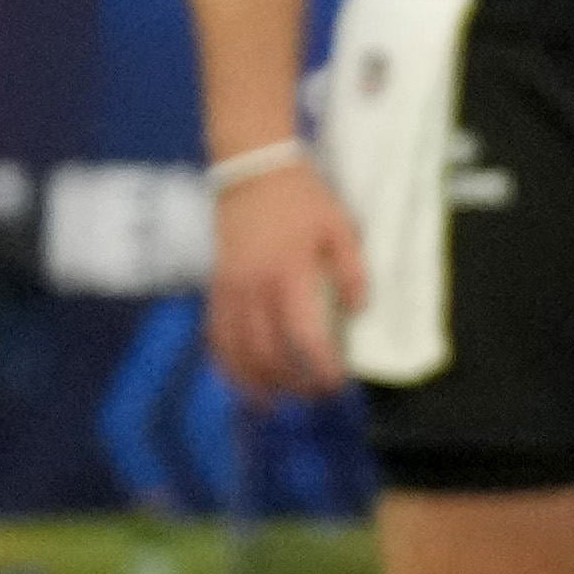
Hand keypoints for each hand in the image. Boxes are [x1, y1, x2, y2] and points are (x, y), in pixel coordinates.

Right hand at [205, 154, 363, 402]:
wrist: (251, 170)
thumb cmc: (302, 199)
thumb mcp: (341, 228)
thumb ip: (352, 272)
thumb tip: (358, 313)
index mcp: (290, 274)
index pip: (304, 338)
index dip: (320, 368)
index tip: (336, 383)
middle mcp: (255, 287)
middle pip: (267, 354)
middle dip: (292, 384)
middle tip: (313, 395)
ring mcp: (230, 289)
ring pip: (235, 351)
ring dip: (255, 383)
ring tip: (274, 403)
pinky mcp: (215, 287)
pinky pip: (215, 335)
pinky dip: (226, 363)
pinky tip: (240, 379)